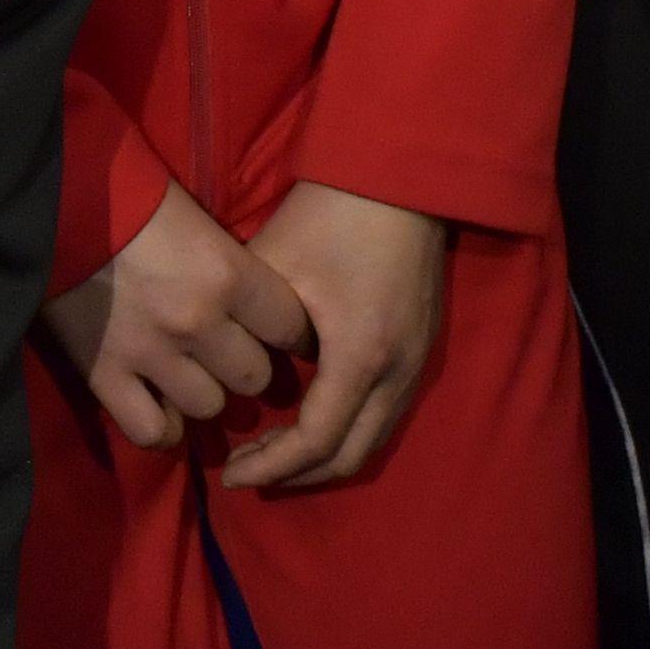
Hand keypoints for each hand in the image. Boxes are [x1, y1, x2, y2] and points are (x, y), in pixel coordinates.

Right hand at [36, 185, 312, 453]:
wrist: (54, 199)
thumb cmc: (133, 194)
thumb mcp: (199, 219)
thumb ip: (232, 266)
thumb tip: (259, 305)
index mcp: (228, 273)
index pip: (290, 328)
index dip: (292, 336)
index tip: (287, 339)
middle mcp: (198, 322)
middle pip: (254, 378)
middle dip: (246, 368)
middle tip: (233, 356)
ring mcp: (151, 354)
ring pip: (208, 407)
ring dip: (204, 395)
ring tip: (192, 377)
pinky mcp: (104, 375)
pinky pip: (152, 431)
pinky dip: (162, 427)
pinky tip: (162, 408)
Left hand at [217, 183, 449, 490]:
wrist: (400, 173)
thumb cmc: (331, 213)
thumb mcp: (275, 268)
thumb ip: (252, 329)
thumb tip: (229, 373)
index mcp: (361, 355)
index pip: (315, 441)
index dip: (270, 468)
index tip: (229, 474)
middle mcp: (398, 372)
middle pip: (349, 457)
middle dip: (295, 474)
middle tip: (247, 470)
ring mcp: (417, 361)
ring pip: (372, 439)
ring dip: (323, 455)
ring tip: (271, 451)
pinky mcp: (421, 347)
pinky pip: (384, 414)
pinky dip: (345, 431)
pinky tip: (309, 415)